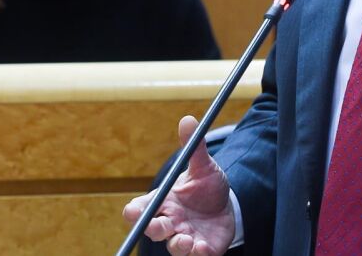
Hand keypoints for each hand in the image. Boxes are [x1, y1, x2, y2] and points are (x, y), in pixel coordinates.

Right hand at [122, 116, 235, 255]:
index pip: (140, 209)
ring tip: (186, 239)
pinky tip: (203, 248)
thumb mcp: (203, 165)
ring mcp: (184, 237)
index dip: (134, 212)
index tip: (133, 211)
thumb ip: (194, 147)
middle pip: (152, 229)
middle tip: (162, 225)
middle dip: (154, 229)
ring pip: (173, 247)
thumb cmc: (207, 186)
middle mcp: (170, 221)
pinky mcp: (202, 248)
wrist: (228, 203)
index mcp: (163, 202)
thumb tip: (189, 119)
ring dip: (177, 244)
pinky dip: (198, 254)